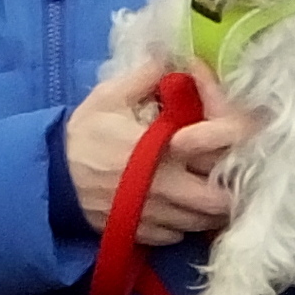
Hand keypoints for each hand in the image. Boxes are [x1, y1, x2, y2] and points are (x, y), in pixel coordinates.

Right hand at [64, 62, 264, 248]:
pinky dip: (186, 224)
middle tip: (234, 172)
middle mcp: (165, 188)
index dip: (237, 141)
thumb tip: (173, 58)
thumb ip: (145, 76)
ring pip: (202, 222)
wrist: (50, 180)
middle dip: (232, 188)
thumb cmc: (82, 137)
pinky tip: (182, 207)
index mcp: (162, 150)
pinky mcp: (141, 234)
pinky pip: (178, 236)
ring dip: (212, 208)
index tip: (244, 133)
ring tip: (212, 190)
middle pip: (219, 201)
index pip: (215, 148)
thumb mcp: (108, 97)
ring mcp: (154, 216)